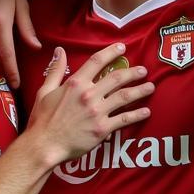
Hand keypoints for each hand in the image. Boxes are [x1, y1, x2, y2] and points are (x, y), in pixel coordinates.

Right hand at [28, 43, 153, 164]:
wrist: (45, 145)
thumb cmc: (42, 120)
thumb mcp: (44, 91)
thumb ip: (56, 70)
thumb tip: (60, 51)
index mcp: (75, 83)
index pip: (97, 61)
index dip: (111, 52)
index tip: (122, 48)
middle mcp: (89, 95)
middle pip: (117, 77)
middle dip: (132, 72)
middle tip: (143, 70)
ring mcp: (97, 112)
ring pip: (124, 96)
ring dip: (140, 90)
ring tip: (150, 87)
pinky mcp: (103, 129)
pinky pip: (124, 119)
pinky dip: (137, 114)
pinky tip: (146, 111)